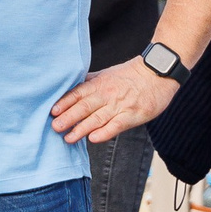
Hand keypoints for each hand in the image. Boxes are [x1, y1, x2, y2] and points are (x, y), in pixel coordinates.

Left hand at [50, 57, 182, 144]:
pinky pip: (116, 125)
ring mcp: (120, 105)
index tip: (52, 111)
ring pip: (97, 118)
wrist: (158, 72)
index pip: (78, 93)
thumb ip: (89, 82)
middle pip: (84, 107)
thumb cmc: (131, 74)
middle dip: (68, 117)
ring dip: (81, 129)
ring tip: (68, 138)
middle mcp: (107, 94)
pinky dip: (104, 132)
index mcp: (99, 83)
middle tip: (55, 127)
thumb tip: (69, 86)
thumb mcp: (107, 74)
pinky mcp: (133, 115)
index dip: (64, 103)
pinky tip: (93, 138)